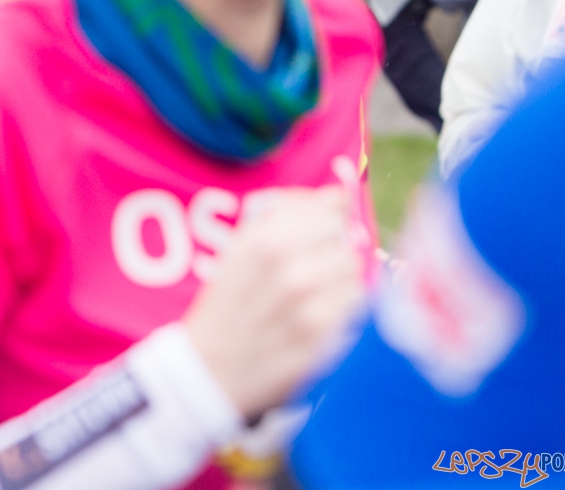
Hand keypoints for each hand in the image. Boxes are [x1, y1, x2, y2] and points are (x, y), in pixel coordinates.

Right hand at [182, 188, 365, 419]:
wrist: (209, 369)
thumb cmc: (227, 304)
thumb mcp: (239, 249)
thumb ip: (285, 217)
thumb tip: (336, 196)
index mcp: (265, 239)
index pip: (330, 209)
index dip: (328, 218)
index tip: (320, 230)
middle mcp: (290, 267)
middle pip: (346, 240)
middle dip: (333, 251)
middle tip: (312, 269)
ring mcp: (310, 303)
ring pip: (354, 273)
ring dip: (340, 280)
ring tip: (314, 294)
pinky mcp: (324, 336)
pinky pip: (355, 306)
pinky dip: (342, 308)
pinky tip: (317, 316)